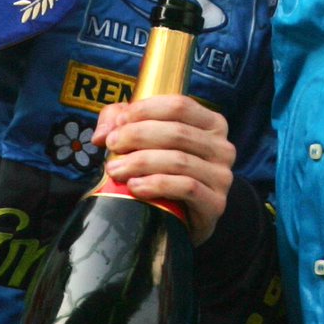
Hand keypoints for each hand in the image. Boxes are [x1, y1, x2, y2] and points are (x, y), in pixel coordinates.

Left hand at [93, 96, 237, 244]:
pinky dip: (156, 185)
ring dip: (141, 162)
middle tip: (111, 145)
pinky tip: (134, 187)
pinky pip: (186, 187)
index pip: (180, 106)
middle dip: (137, 135)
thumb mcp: (150, 142)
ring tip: (115, 169)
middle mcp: (222, 147)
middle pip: (177, 132)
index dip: (146, 110)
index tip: (119, 122)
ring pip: (179, 160)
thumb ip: (125, 126)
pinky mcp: (216, 203)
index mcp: (212, 124)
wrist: (188, 218)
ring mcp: (222, 176)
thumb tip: (101, 134)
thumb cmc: (167, 172)